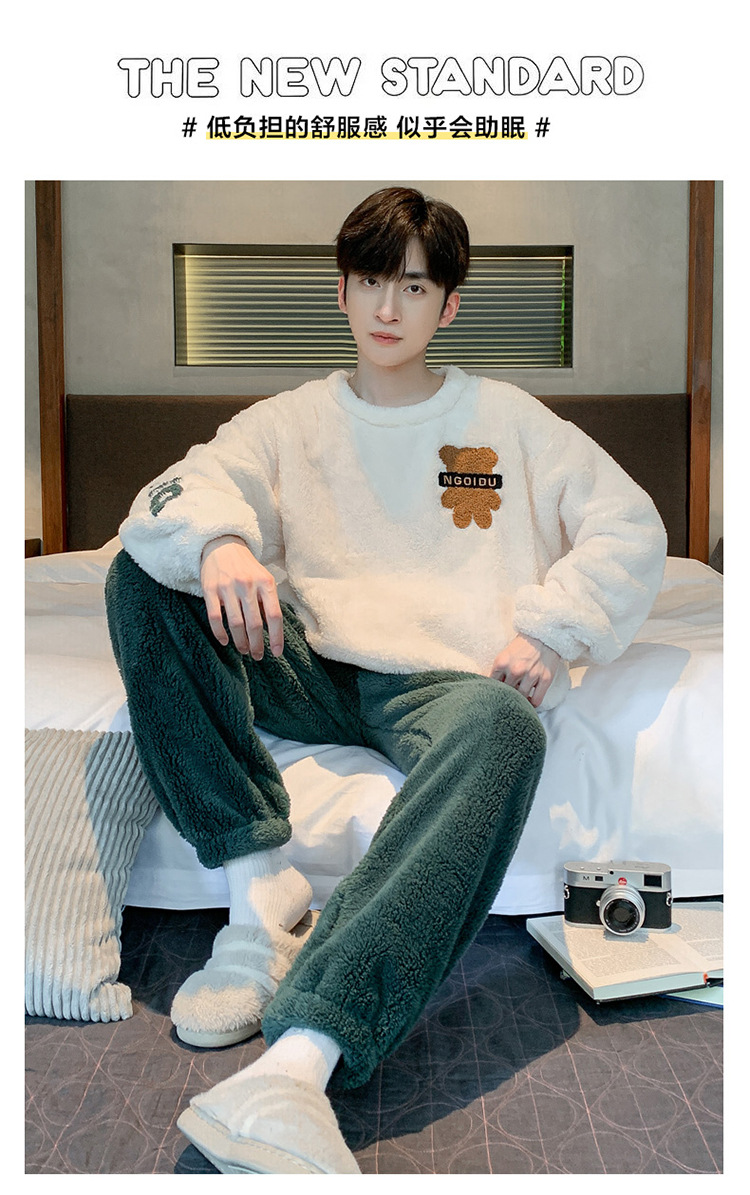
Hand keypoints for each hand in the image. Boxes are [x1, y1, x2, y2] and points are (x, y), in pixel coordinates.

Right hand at [200, 536, 283, 659]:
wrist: (222, 545)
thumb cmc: (246, 567)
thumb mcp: (263, 578)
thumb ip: (267, 601)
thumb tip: (272, 630)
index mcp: (265, 583)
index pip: (274, 615)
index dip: (276, 637)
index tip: (276, 652)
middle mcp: (247, 585)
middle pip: (254, 624)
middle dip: (257, 644)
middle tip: (257, 656)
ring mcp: (227, 587)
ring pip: (235, 624)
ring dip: (240, 642)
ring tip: (244, 650)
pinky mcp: (210, 590)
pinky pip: (215, 618)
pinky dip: (220, 634)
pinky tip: (225, 641)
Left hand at [490, 634, 560, 708]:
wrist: (544, 634)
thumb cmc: (523, 645)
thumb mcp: (505, 655)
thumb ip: (498, 670)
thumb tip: (488, 685)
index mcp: (501, 663)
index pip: (491, 685)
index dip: (493, 690)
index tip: (495, 694)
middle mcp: (515, 670)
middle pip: (506, 693)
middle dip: (507, 695)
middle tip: (508, 697)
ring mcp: (531, 675)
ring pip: (521, 698)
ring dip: (520, 699)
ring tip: (519, 698)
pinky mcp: (545, 679)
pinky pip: (537, 700)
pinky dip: (533, 703)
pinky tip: (530, 700)